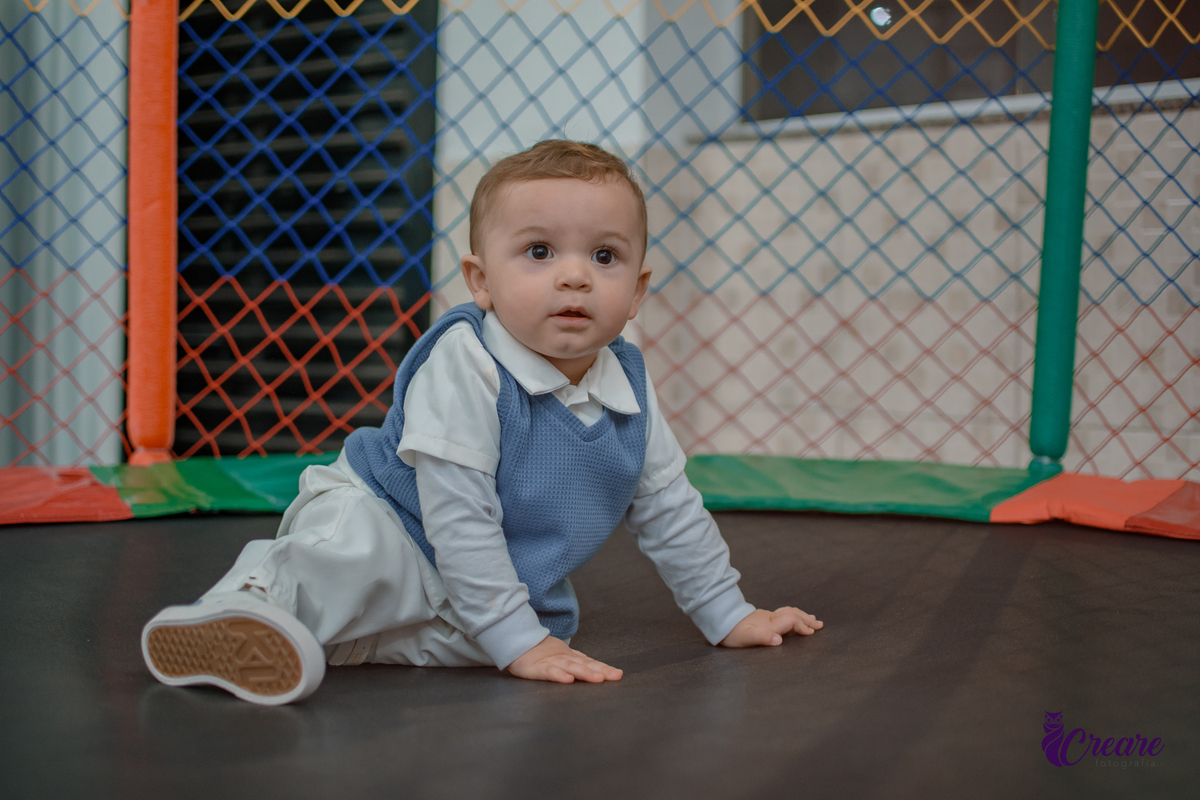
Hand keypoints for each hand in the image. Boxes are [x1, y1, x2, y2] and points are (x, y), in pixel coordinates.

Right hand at [506, 635, 622, 683]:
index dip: (604, 668)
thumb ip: (576, 663)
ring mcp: (550, 662)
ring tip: (597, 678)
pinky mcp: (536, 668)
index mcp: (570, 657)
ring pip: (570, 667)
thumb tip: (598, 671)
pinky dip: (559, 675)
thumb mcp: (560, 658)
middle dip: (600, 671)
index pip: (590, 662)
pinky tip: (568, 680)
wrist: (515, 642)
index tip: (618, 674)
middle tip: (615, 676)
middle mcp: (563, 658)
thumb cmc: (540, 654)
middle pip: (584, 664)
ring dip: (584, 672)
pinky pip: (549, 672)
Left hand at [719, 606, 822, 647]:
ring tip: (812, 619)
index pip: (791, 620)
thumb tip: (779, 640)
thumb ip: (762, 637)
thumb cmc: (732, 633)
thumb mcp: (745, 638)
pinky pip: (782, 615)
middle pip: (793, 614)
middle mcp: (770, 618)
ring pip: (788, 613)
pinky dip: (793, 616)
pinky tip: (791, 620)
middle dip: (807, 619)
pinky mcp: (762, 619)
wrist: (720, 621)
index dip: (803, 625)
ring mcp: (766, 617)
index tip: (812, 633)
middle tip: (819, 624)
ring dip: (801, 616)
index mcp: (770, 624)